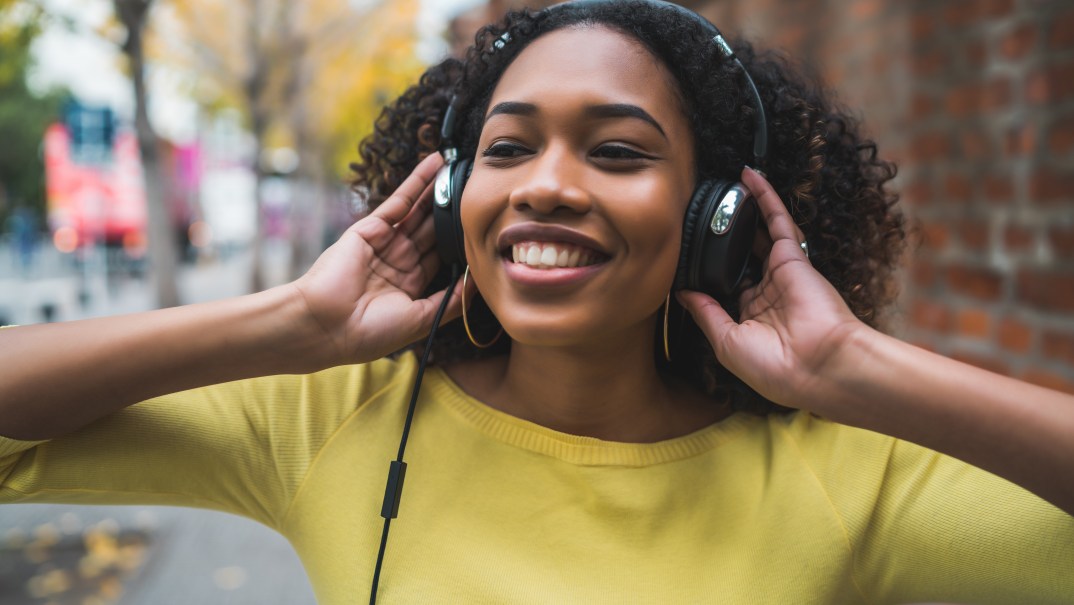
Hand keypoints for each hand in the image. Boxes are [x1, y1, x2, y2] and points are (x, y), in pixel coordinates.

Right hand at [292, 153, 461, 364]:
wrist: (327, 326)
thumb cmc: (370, 332)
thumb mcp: (421, 320)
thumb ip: (451, 301)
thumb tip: (478, 284)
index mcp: (409, 285)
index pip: (442, 257)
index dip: (462, 242)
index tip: (484, 225)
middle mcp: (398, 262)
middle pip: (433, 231)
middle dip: (453, 212)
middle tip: (478, 189)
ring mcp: (384, 243)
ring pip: (420, 212)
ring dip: (439, 190)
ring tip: (462, 168)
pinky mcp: (370, 228)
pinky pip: (399, 201)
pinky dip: (417, 181)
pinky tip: (435, 164)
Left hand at [677, 167, 866, 409]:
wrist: (818, 367)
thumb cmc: (775, 367)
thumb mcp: (726, 342)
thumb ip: (705, 312)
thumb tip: (682, 293)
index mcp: (751, 317)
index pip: (727, 285)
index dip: (710, 269)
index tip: (689, 253)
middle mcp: (767, 294)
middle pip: (742, 255)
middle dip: (728, 236)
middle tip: (707, 212)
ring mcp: (781, 274)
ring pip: (760, 233)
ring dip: (747, 208)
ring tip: (728, 184)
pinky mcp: (794, 258)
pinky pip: (778, 222)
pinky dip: (765, 198)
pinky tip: (750, 177)